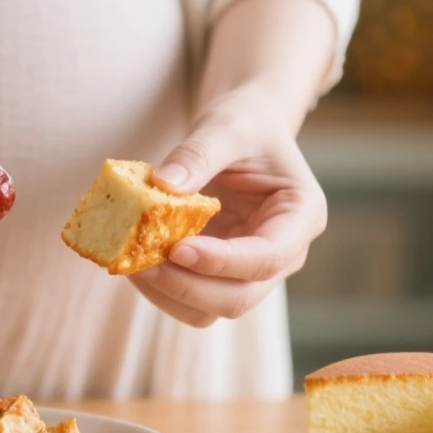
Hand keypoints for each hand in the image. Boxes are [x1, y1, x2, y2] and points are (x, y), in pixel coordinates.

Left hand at [130, 84, 326, 325]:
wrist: (245, 130)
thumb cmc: (245, 123)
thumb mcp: (226, 125)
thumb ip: (198, 153)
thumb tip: (162, 186)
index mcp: (301, 217)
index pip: (267, 257)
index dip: (222, 262)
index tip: (177, 249)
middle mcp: (282, 254)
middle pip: (239, 297)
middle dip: (187, 286)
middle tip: (141, 263)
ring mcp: (249, 269)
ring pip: (211, 308)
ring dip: (168, 295)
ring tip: (131, 263)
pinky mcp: (219, 272)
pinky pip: (190, 297)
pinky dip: (161, 289)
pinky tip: (134, 261)